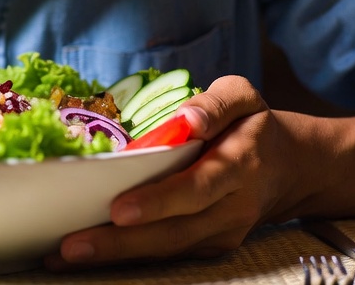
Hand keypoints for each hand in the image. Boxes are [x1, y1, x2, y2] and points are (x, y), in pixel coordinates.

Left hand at [46, 75, 289, 268]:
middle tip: (72, 246)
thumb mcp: (243, 96)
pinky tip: (88, 255)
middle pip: (175, 232)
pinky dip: (127, 257)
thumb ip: (217, 103)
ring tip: (64, 256)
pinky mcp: (210, 246)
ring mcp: (222, 234)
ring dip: (115, 256)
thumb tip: (188, 118)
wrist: (290, 168)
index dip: (159, 201)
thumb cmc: (253, 126)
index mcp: (239, 166)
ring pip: (167, 250)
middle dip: (122, 243)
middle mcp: (232, 208)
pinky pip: (167, 254)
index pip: (197, 188)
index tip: (119, 210)